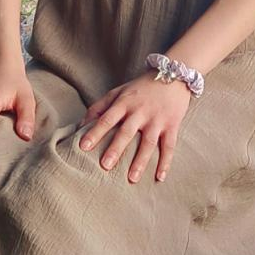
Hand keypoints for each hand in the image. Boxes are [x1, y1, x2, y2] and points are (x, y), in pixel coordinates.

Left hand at [77, 72, 192, 183]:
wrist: (174, 75)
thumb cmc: (141, 87)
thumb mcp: (118, 91)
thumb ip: (99, 107)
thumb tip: (81, 125)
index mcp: (124, 103)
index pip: (107, 119)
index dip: (95, 132)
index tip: (83, 146)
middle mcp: (140, 111)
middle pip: (126, 132)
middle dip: (116, 149)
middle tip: (105, 166)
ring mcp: (157, 119)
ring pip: (148, 142)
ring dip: (140, 161)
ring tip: (132, 178)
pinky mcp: (172, 125)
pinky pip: (169, 146)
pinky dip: (166, 162)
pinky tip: (160, 177)